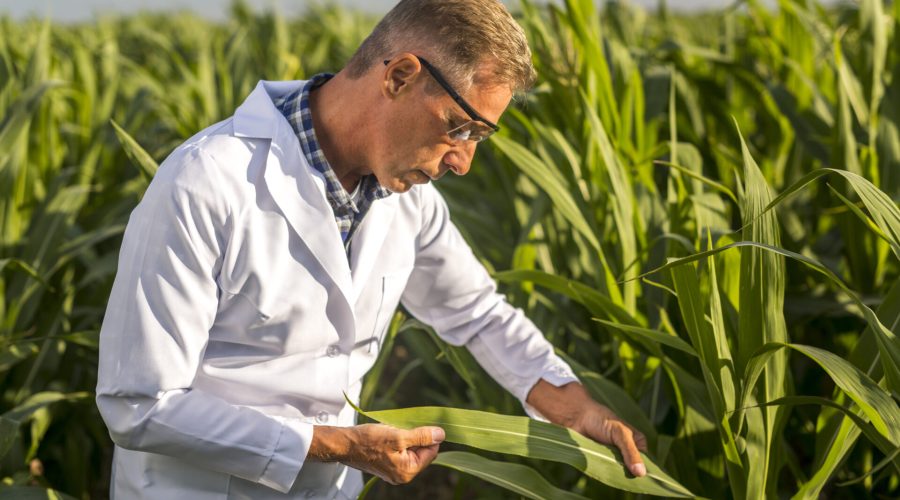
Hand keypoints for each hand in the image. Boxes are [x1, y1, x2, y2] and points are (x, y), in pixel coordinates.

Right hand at [308, 423, 444, 483]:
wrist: (345, 444)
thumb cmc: (368, 440)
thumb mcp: (398, 435)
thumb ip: (421, 436)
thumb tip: (441, 435)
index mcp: (408, 470)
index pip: (432, 451)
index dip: (428, 436)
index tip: (416, 426)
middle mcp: (403, 476)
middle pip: (423, 452)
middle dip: (416, 438)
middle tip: (401, 429)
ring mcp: (395, 472)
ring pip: (412, 451)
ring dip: (407, 439)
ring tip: (393, 433)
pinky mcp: (388, 467)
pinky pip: (402, 453)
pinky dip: (399, 443)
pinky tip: (389, 437)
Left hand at [526, 380, 647, 476]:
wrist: (576, 417)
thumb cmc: (600, 419)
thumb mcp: (620, 434)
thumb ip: (631, 452)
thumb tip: (641, 473)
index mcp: (637, 442)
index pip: (645, 462)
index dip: (643, 470)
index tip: (637, 475)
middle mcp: (627, 451)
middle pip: (632, 470)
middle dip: (627, 473)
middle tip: (619, 470)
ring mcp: (614, 457)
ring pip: (619, 473)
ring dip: (614, 473)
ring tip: (607, 466)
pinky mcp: (600, 461)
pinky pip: (606, 473)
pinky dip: (604, 473)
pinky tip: (601, 471)